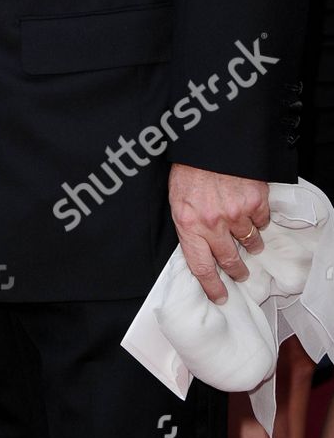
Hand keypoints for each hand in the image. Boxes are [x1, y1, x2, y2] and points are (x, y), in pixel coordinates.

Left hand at [169, 162, 269, 303]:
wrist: (207, 140)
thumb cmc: (188, 169)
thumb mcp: (177, 201)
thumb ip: (189, 227)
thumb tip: (198, 249)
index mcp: (189, 225)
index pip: (201, 267)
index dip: (212, 286)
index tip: (220, 296)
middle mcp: (213, 223)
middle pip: (230, 260)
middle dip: (236, 270)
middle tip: (239, 273)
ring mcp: (236, 213)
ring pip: (250, 241)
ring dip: (250, 243)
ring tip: (248, 241)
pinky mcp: (255, 200)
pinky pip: (262, 220)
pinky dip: (258, 219)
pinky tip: (251, 212)